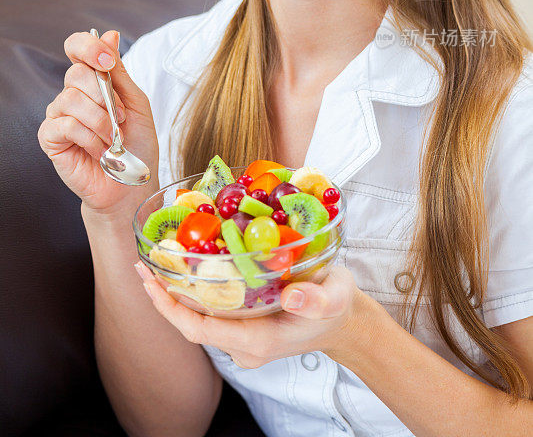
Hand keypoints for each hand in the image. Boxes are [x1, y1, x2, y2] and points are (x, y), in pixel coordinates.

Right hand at [38, 29, 159, 216]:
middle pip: (77, 73)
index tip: (108, 62)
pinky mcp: (51, 137)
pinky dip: (90, 137)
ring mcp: (58, 115)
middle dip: (106, 97)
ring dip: (101, 121)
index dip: (90, 48)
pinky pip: (67, 125)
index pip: (77, 47)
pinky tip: (99, 150)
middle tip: (122, 120)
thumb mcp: (136, 103)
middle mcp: (72, 93)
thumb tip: (109, 35)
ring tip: (113, 139)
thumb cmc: (136, 145)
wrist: (130, 184)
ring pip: (72, 99)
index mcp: (93, 80)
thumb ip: (120, 72)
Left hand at [135, 262, 368, 367]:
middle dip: (164, 298)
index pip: (201, 331)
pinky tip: (184, 268)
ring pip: (199, 318)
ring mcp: (242, 337)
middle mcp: (244, 344)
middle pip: (192, 325)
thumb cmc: (338, 306)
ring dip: (175, 294)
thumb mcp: (336, 297)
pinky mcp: (244, 326)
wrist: (343, 321)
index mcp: (259, 340)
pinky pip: (210, 312)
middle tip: (142, 266)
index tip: (152, 285)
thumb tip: (292, 295)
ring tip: (156, 263)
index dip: (172, 310)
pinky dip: (193, 291)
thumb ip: (317, 299)